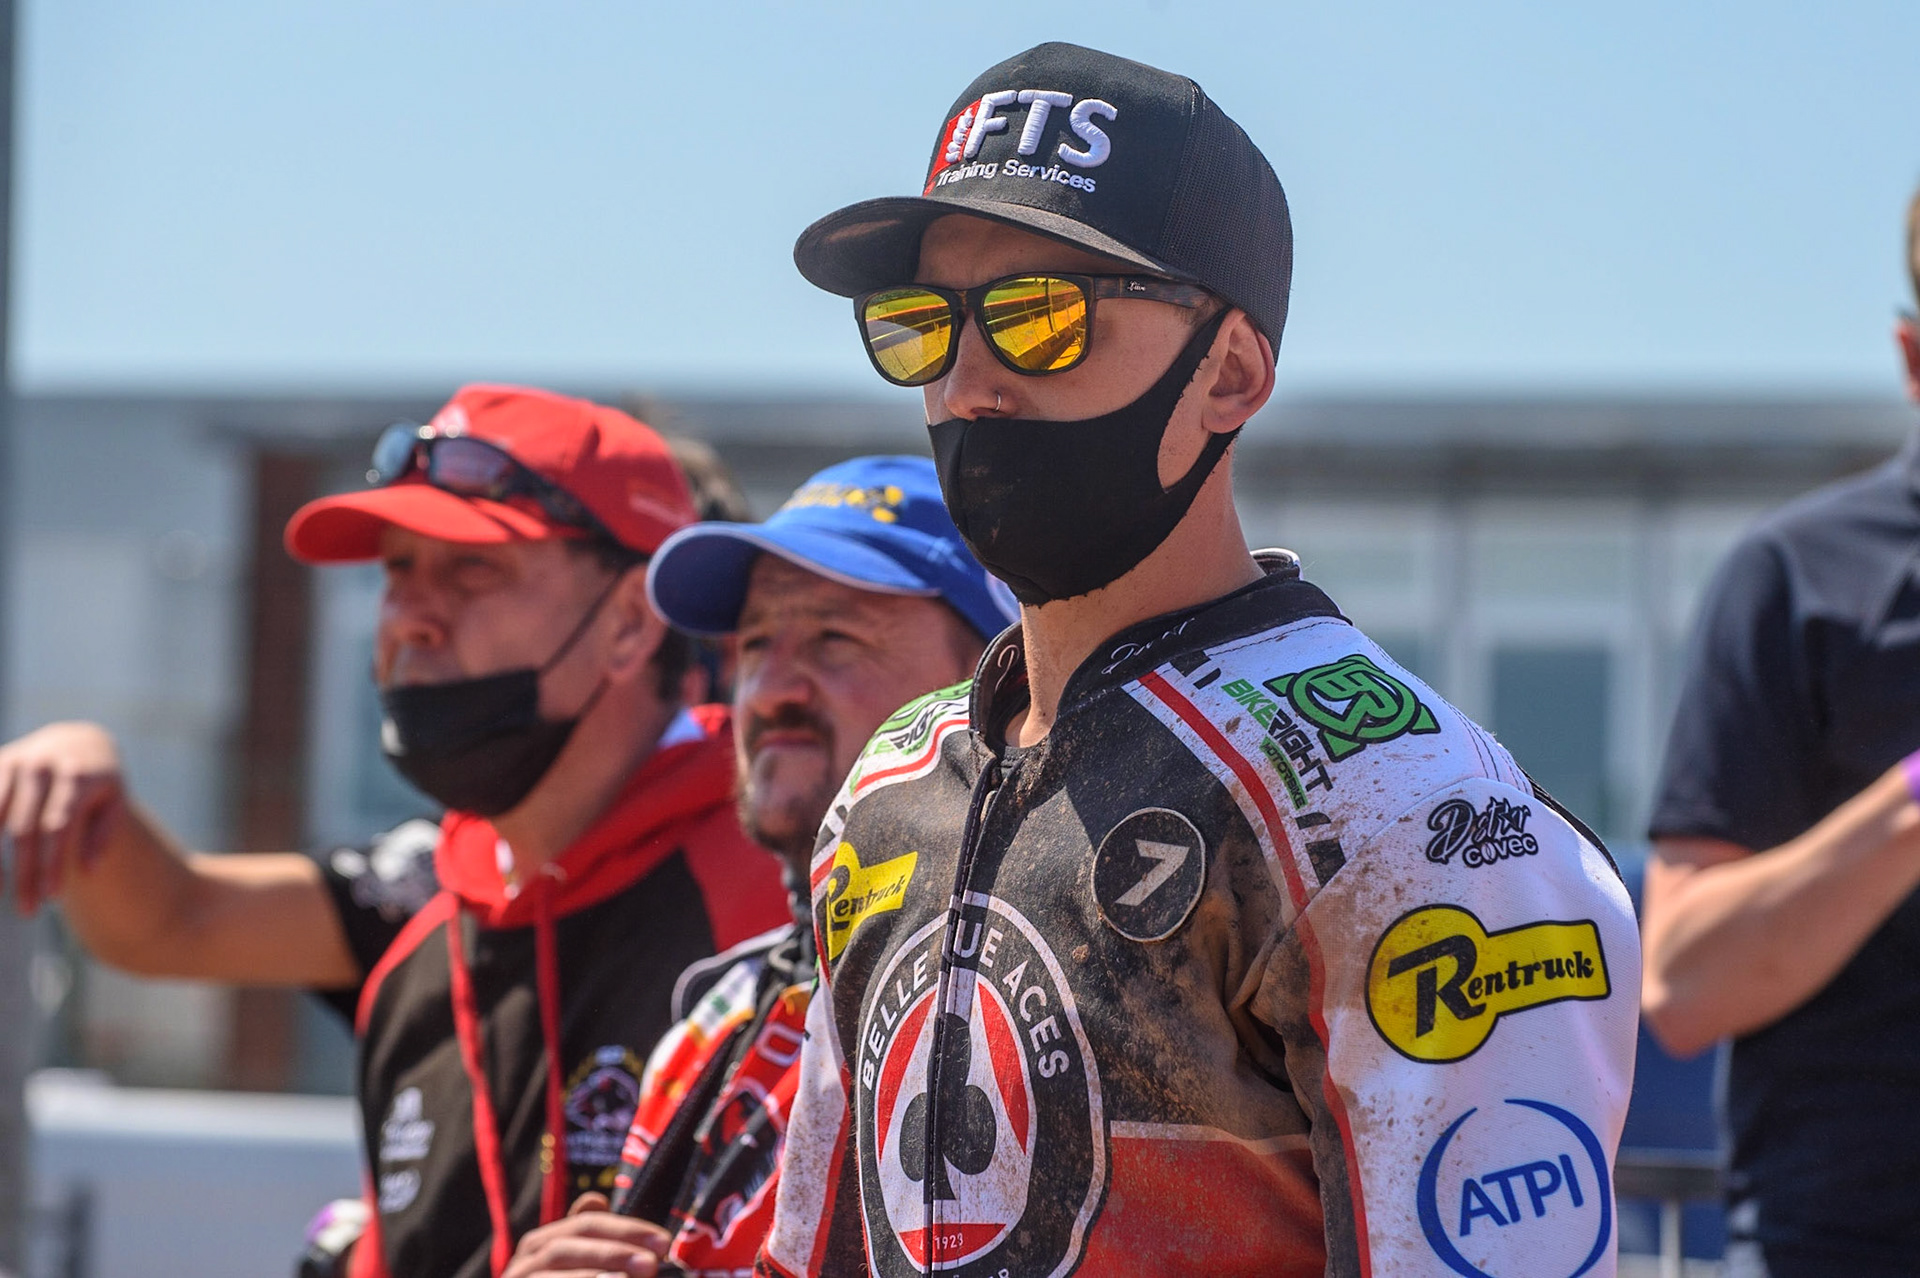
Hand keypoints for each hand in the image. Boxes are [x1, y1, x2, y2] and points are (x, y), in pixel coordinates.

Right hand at [0, 722, 127, 914]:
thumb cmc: (98, 782)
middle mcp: (39, 766)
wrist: (77, 741)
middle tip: (27, 910)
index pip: (58, 827)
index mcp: (75, 775)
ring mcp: (11, 764)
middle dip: (23, 873)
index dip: (52, 864)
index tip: (52, 898)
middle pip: (23, 830)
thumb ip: (104, 834)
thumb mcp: (114, 802)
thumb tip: (88, 871)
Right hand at [502, 1193, 673, 1277]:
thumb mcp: (581, 1259)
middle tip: (650, 1264)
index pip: (588, 1224)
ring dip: (594, 1276)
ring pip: (554, 1270)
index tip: (664, 1242)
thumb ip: (593, 1238)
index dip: (627, 1230)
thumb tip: (596, 1199)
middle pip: (570, 1246)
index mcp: (544, 1241)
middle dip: (613, 1253)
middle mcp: (526, 1258)